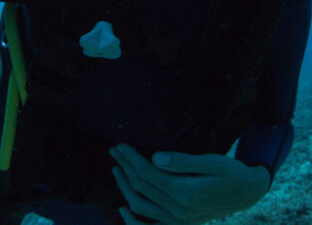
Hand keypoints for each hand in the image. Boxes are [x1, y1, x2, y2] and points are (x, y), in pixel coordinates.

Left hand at [110, 143, 269, 223]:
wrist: (248, 193)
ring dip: (124, 187)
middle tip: (114, 150)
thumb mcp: (211, 161)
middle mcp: (178, 210)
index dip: (131, 158)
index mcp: (184, 192)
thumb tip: (155, 158)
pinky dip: (134, 221)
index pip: (147, 173)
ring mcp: (178, 220)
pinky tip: (123, 211)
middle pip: (141, 187)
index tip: (120, 145)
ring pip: (140, 205)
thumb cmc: (230, 173)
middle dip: (125, 166)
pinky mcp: (180, 224)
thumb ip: (182, 161)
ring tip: (116, 169)